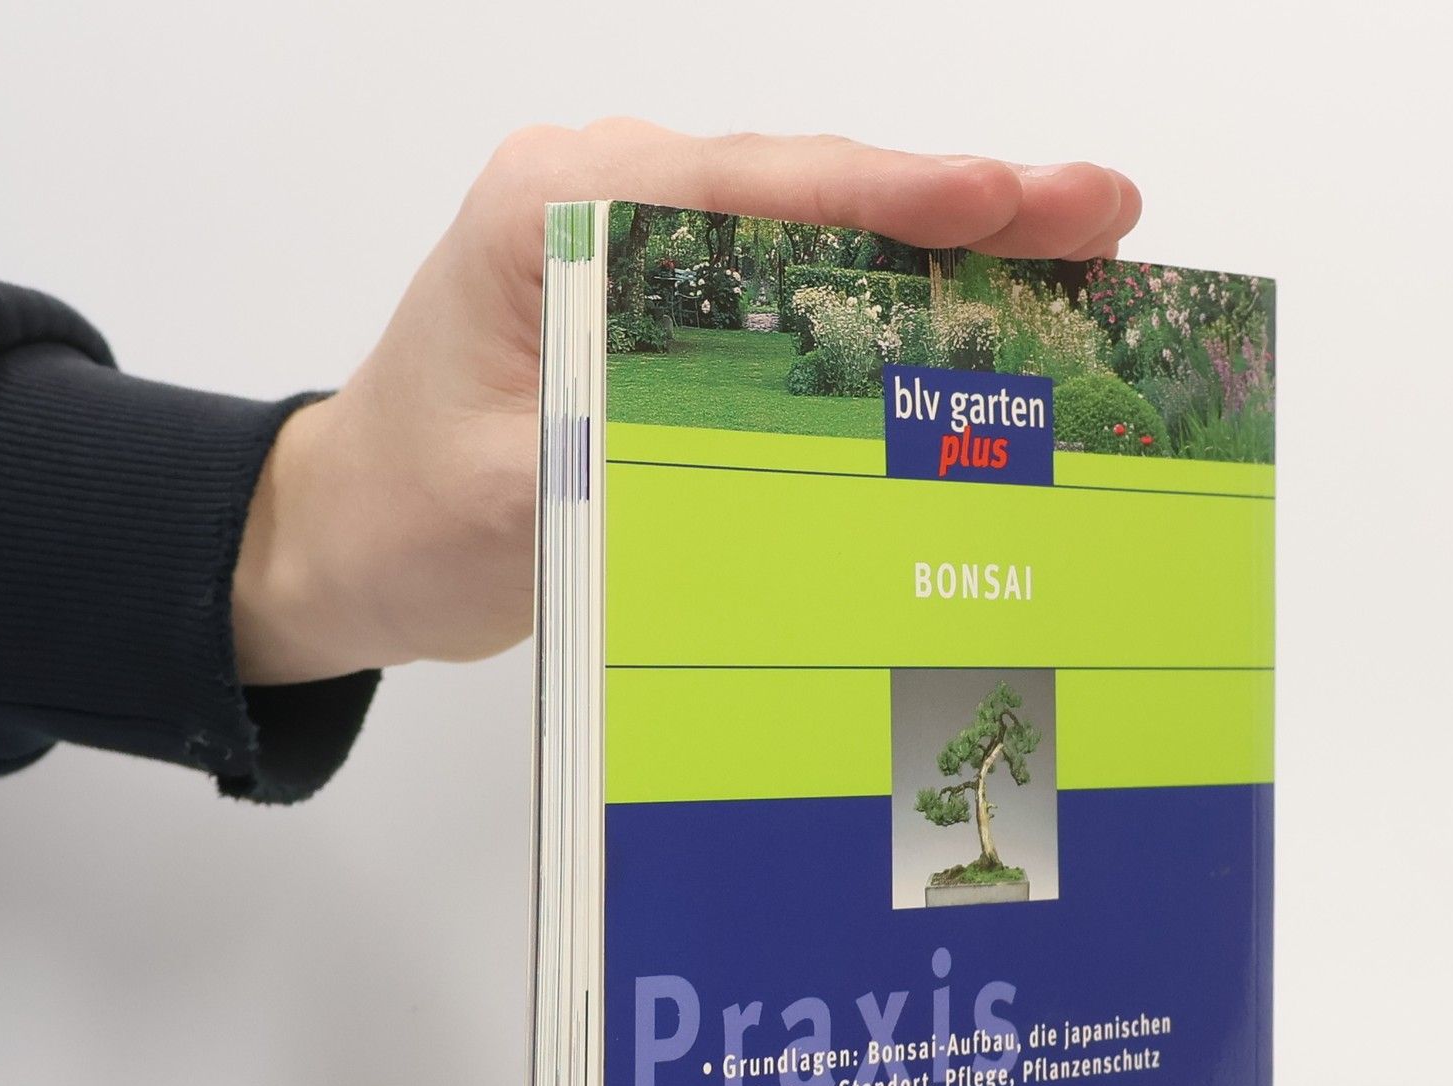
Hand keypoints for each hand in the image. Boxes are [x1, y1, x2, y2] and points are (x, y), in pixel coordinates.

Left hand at [230, 121, 1140, 684]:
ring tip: (1079, 253)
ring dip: (946, 245)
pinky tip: (987, 315)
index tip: (1013, 200)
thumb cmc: (405, 513)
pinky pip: (800, 282)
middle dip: (961, 203)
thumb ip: (625, 464)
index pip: (752, 183)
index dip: (896, 193)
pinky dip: (894, 299)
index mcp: (558, 213)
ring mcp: (645, 250)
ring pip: (819, 224)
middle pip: (810, 185)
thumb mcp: (507, 503)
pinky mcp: (671, 307)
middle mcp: (609, 204)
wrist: (351, 535)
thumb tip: (780, 471)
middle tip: (1101, 214)